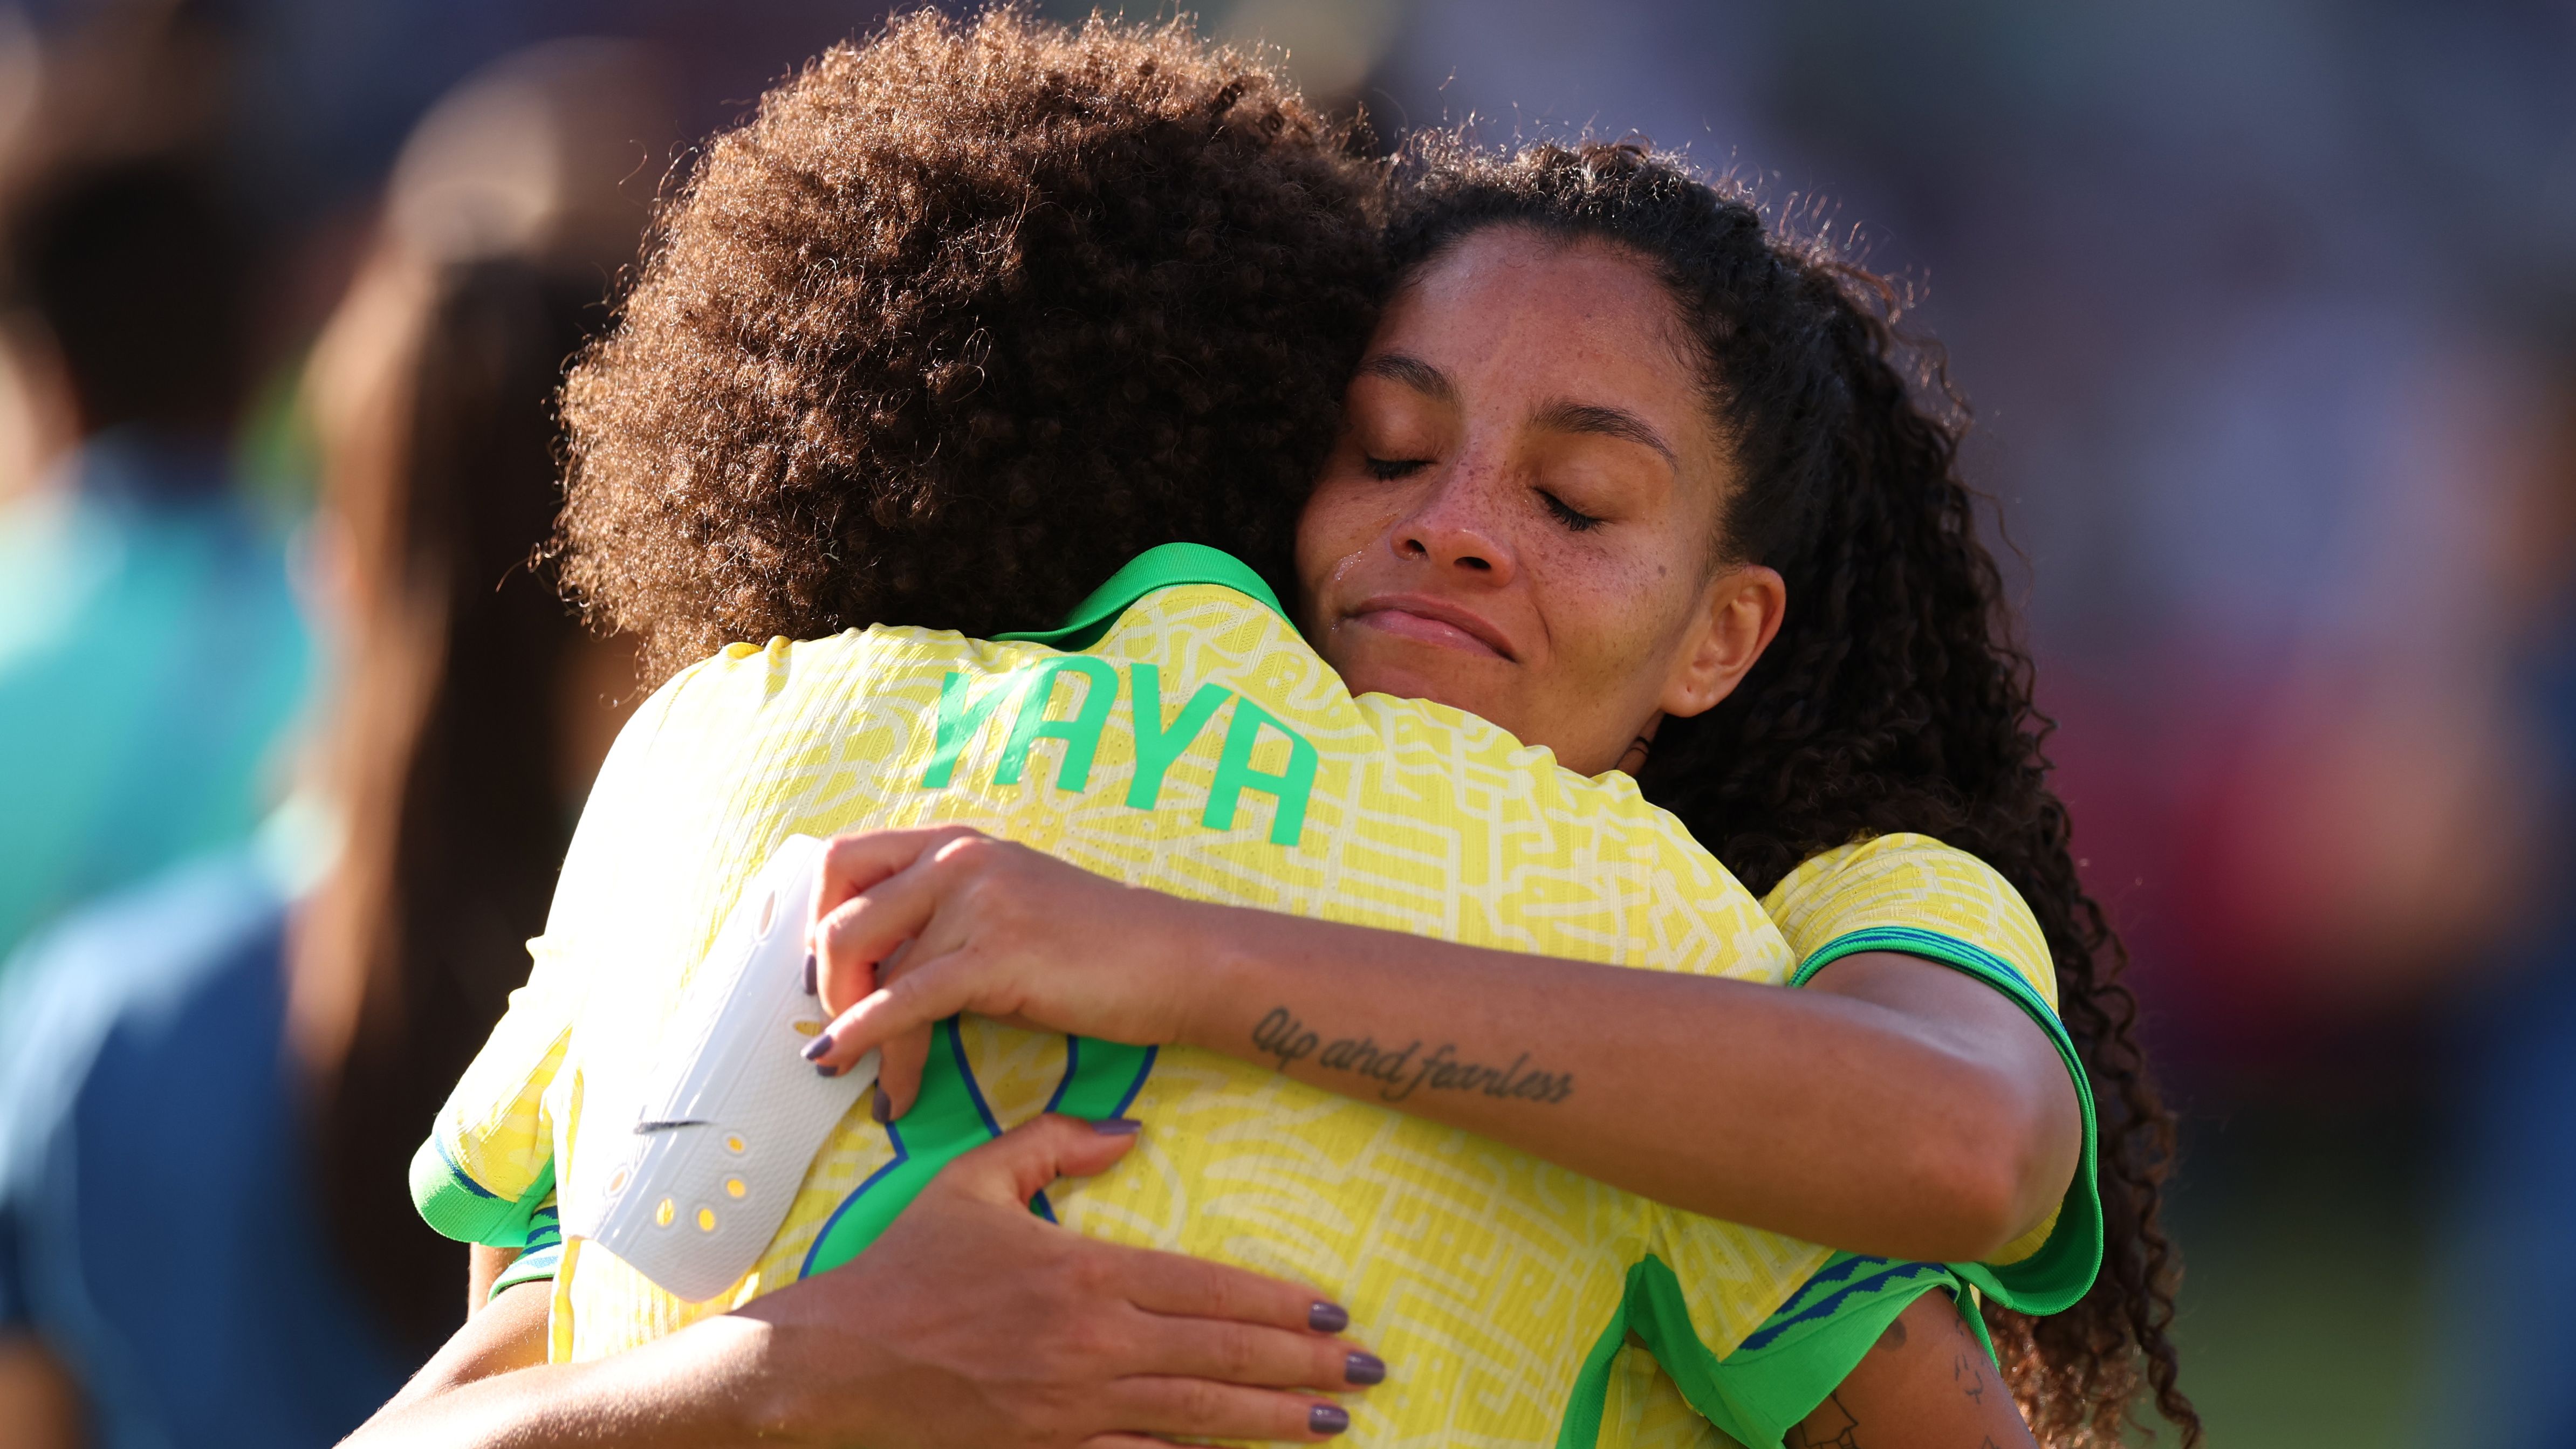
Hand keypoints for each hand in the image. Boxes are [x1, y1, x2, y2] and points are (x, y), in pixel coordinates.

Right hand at [735, 1112, 1381, 1446]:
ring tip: (1334, 1420)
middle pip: (1222, 1354)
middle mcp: (1091, 1344)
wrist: (834, 1361)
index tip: (1338, 1309)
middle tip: (1370, 1369)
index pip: (1208, 1288)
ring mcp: (1073, 1408)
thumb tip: (1132, 1129)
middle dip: (1305, 1364)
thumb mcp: (974, 1178)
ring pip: (1197, 1414)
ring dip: (1274, 1418)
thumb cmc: (905, 1267)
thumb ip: (1054, 1143)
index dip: (1280, 1303)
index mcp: (1083, 1274)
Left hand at [803, 826, 1208, 1113]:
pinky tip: (875, 1079)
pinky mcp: (997, 954)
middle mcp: (958, 858)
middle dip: (827, 984)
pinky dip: (874, 1042)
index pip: (844, 859)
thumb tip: (877, 972)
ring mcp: (979, 901)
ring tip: (868, 1075)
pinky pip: (907, 1002)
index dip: (816, 920)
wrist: (1177, 960)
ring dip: (857, 1032)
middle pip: (840, 913)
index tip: (828, 976)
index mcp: (956, 843)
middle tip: (840, 1028)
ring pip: (873, 967)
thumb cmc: (1097, 948)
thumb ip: (945, 919)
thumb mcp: (1007, 909)